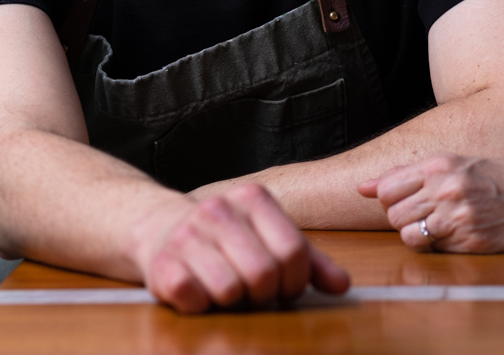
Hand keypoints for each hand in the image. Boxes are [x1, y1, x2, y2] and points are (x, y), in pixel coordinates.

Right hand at [130, 183, 349, 311]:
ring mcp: (187, 235)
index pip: (293, 251)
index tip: (284, 287)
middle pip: (264, 274)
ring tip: (226, 289)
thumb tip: (343, 286)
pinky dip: (201, 306)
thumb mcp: (271, 238)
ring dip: (232, 303)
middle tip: (253, 293)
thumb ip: (309, 261)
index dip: (295, 282)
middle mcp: (219, 209)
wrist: (160, 227)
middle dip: (264, 295)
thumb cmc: (228, 238)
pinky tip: (199, 291)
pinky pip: (195, 300)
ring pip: (231, 291)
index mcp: (253, 197)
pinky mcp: (162, 264)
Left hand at [359, 153, 503, 253]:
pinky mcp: (471, 242)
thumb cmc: (503, 178)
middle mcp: (446, 188)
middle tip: (427, 215)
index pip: (387, 189)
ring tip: (441, 227)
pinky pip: (437, 251)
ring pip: (410, 237)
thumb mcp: (459, 163)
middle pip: (393, 215)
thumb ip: (411, 173)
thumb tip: (364, 186)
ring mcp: (458, 217)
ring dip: (419, 236)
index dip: (390, 200)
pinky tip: (461, 234)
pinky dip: (442, 247)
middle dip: (404, 220)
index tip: (406, 201)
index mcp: (441, 164)